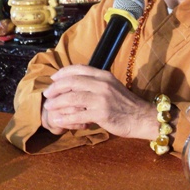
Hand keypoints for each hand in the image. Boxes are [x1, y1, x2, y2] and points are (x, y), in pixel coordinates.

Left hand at [41, 65, 159, 139]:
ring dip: (57, 102)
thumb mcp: (112, 87)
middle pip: (72, 82)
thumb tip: (75, 84)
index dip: (63, 73)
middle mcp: (102, 84)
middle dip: (56, 88)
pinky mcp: (101, 113)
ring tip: (49, 107)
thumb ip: (96, 83)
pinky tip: (58, 120)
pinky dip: (65, 118)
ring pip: (72, 98)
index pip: (79, 68)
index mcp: (104, 75)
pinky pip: (78, 115)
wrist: (142, 117)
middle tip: (47, 94)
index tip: (53, 79)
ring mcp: (102, 98)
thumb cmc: (125, 104)